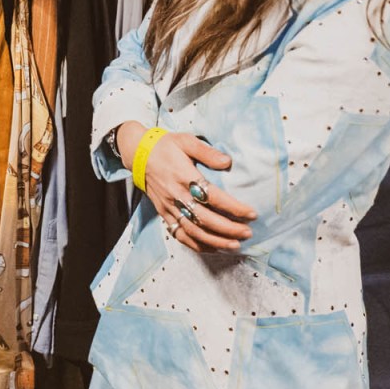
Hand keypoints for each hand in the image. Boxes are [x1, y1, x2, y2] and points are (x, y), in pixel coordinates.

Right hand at [119, 122, 255, 250]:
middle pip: (205, 219)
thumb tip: (227, 162)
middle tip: (248, 232)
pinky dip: (196, 245)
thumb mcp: (186, 140)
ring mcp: (169, 207)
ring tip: (234, 244)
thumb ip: (207, 152)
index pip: (212, 197)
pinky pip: (180, 234)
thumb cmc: (165, 146)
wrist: (138, 154)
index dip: (233, 208)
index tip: (251, 213)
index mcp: (183, 176)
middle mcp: (176, 195)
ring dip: (215, 241)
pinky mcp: (164, 214)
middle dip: (228, 229)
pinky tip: (212, 248)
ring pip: (193, 231)